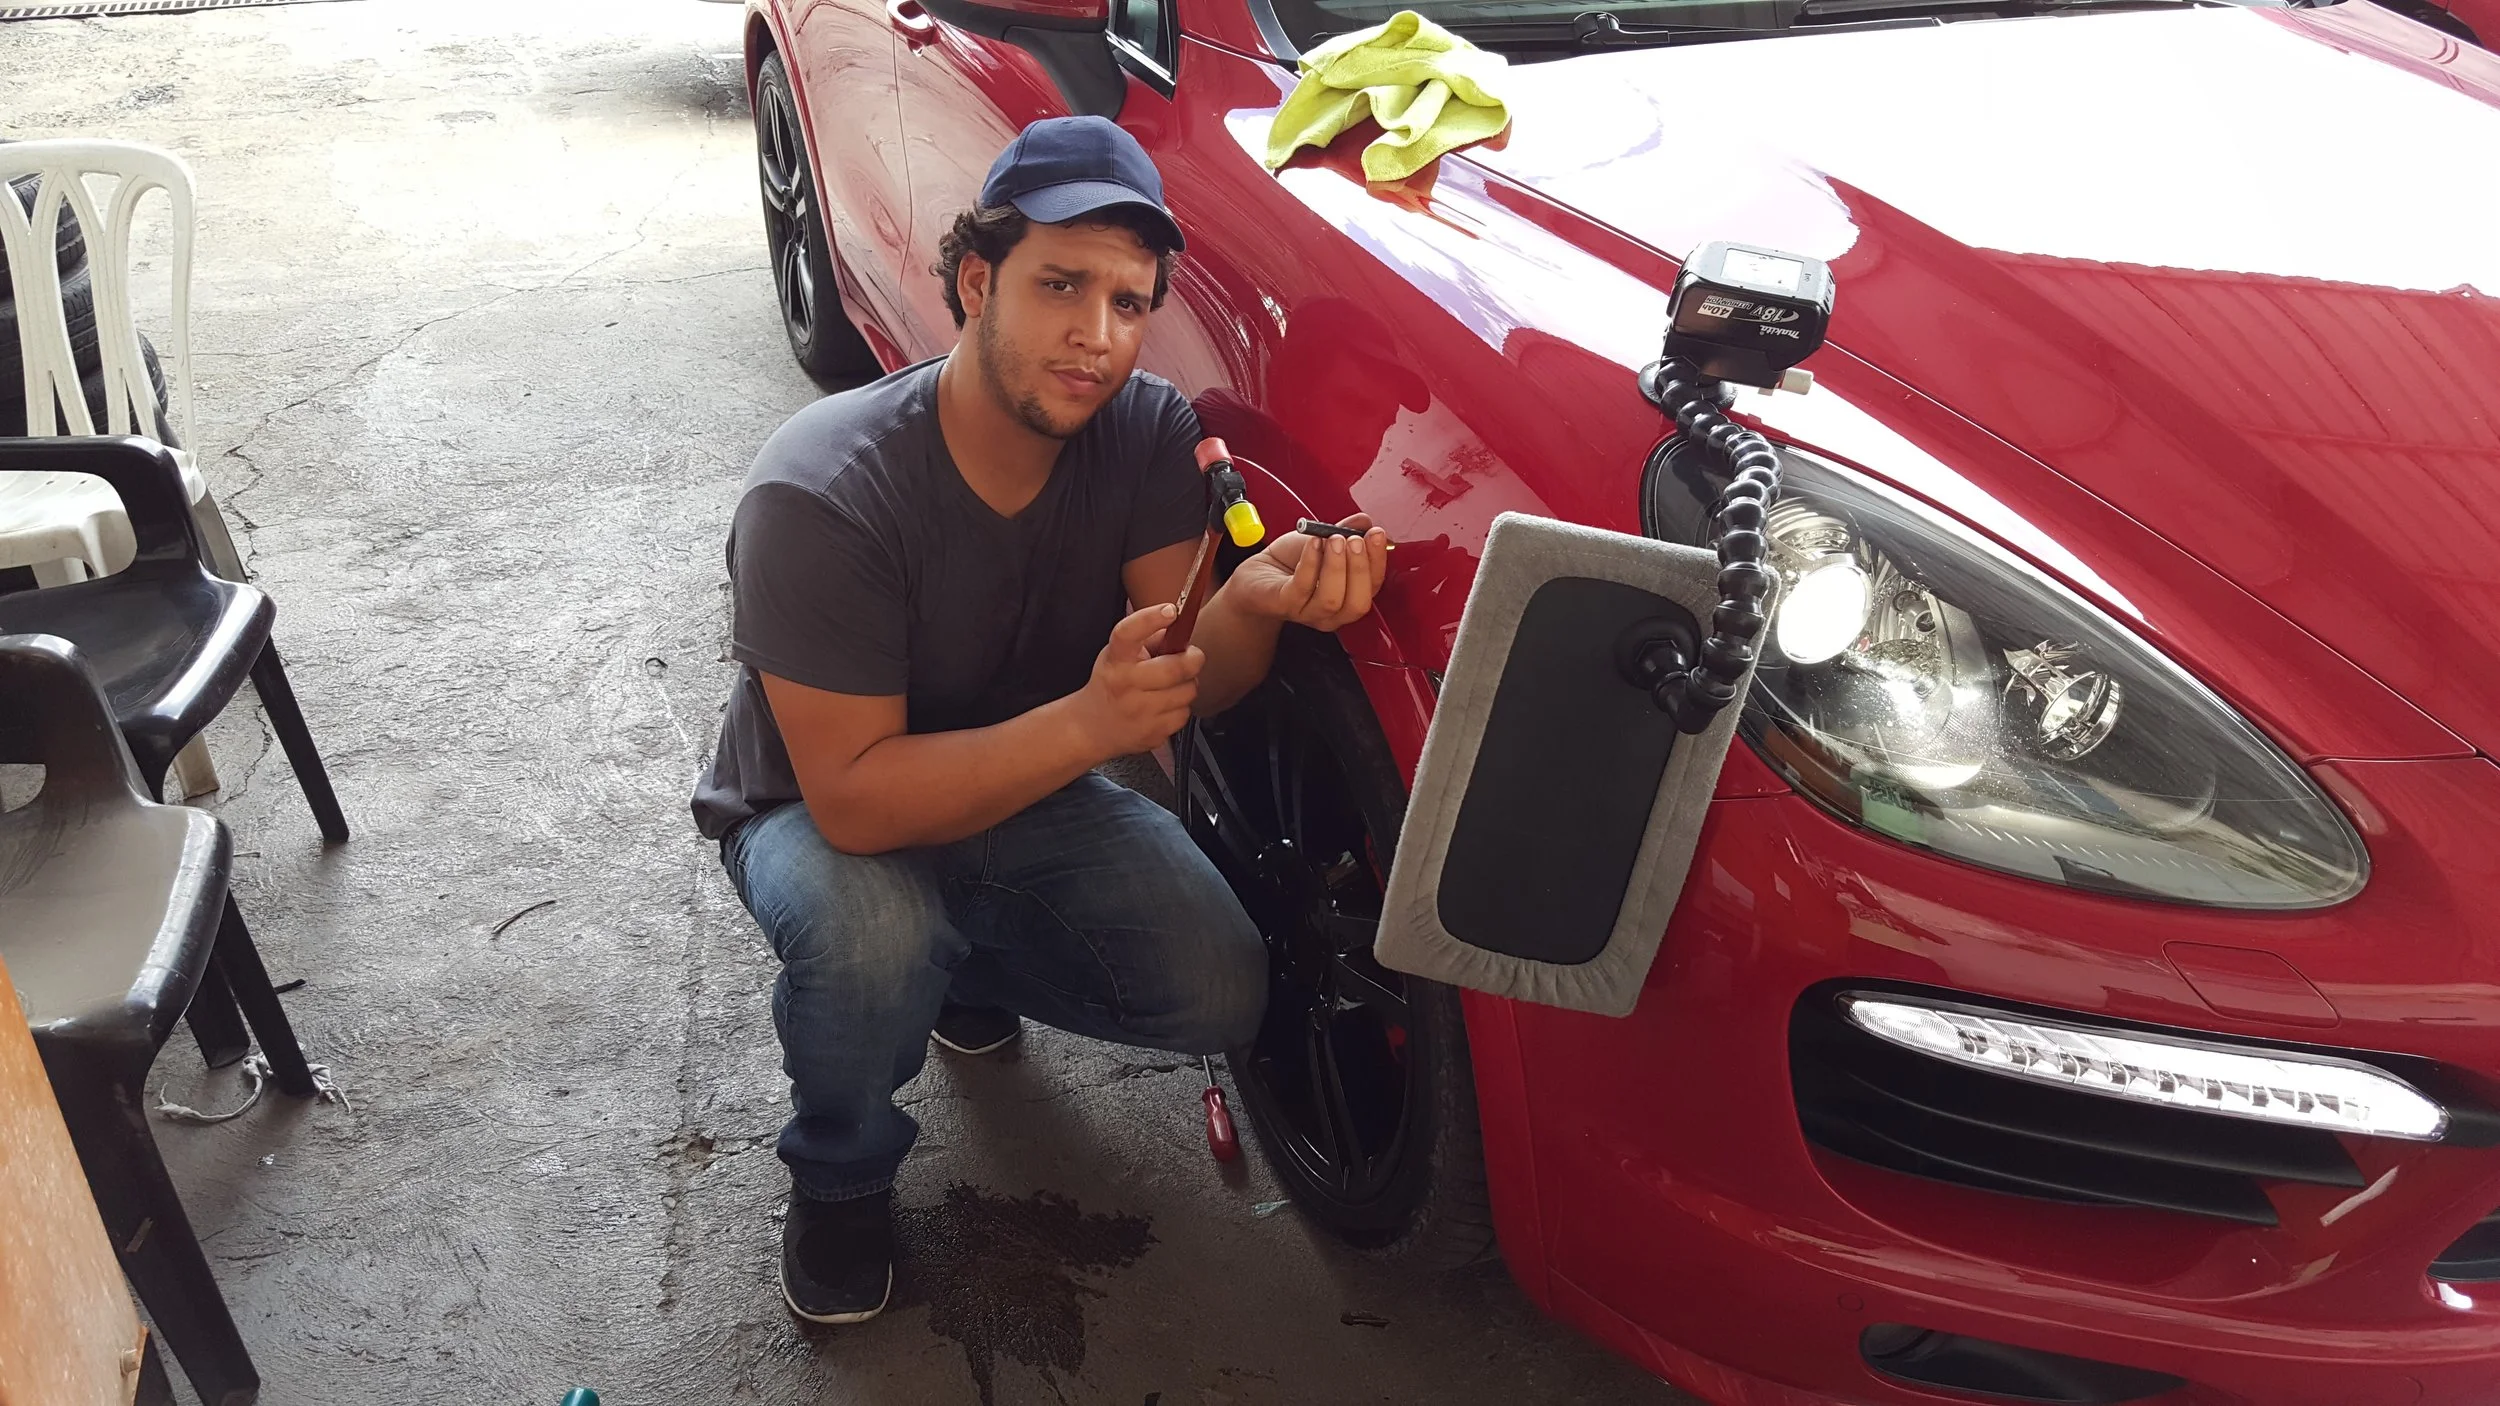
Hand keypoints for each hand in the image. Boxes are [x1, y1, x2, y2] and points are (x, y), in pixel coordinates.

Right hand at [1071, 602, 1203, 758]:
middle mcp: (1124, 685)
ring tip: (1172, 685)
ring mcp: (1138, 712)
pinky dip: (1180, 708)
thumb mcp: (1119, 655)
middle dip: (1192, 659)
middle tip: (1192, 657)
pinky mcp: (1152, 733)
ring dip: (1187, 685)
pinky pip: (1184, 715)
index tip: (1171, 610)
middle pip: (1175, 669)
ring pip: (1187, 692)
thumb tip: (1180, 625)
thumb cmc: (1112, 683)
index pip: (1129, 633)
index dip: (1151, 618)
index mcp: (1115, 659)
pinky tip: (1165, 705)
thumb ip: (1147, 639)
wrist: (1091, 726)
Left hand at [1225, 513, 1390, 629]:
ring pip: (1331, 600)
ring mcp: (1308, 612)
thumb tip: (1365, 521)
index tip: (1376, 534)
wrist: (1258, 573)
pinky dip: (1310, 562)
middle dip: (1360, 568)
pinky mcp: (1284, 604)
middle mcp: (1332, 612)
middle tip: (1354, 540)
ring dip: (1336, 567)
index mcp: (1349, 596)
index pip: (1374, 586)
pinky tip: (1313, 543)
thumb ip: (1346, 531)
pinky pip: (1301, 587)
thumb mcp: (1324, 540)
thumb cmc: (1292, 562)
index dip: (1378, 560)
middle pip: (1357, 603)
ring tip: (1334, 539)